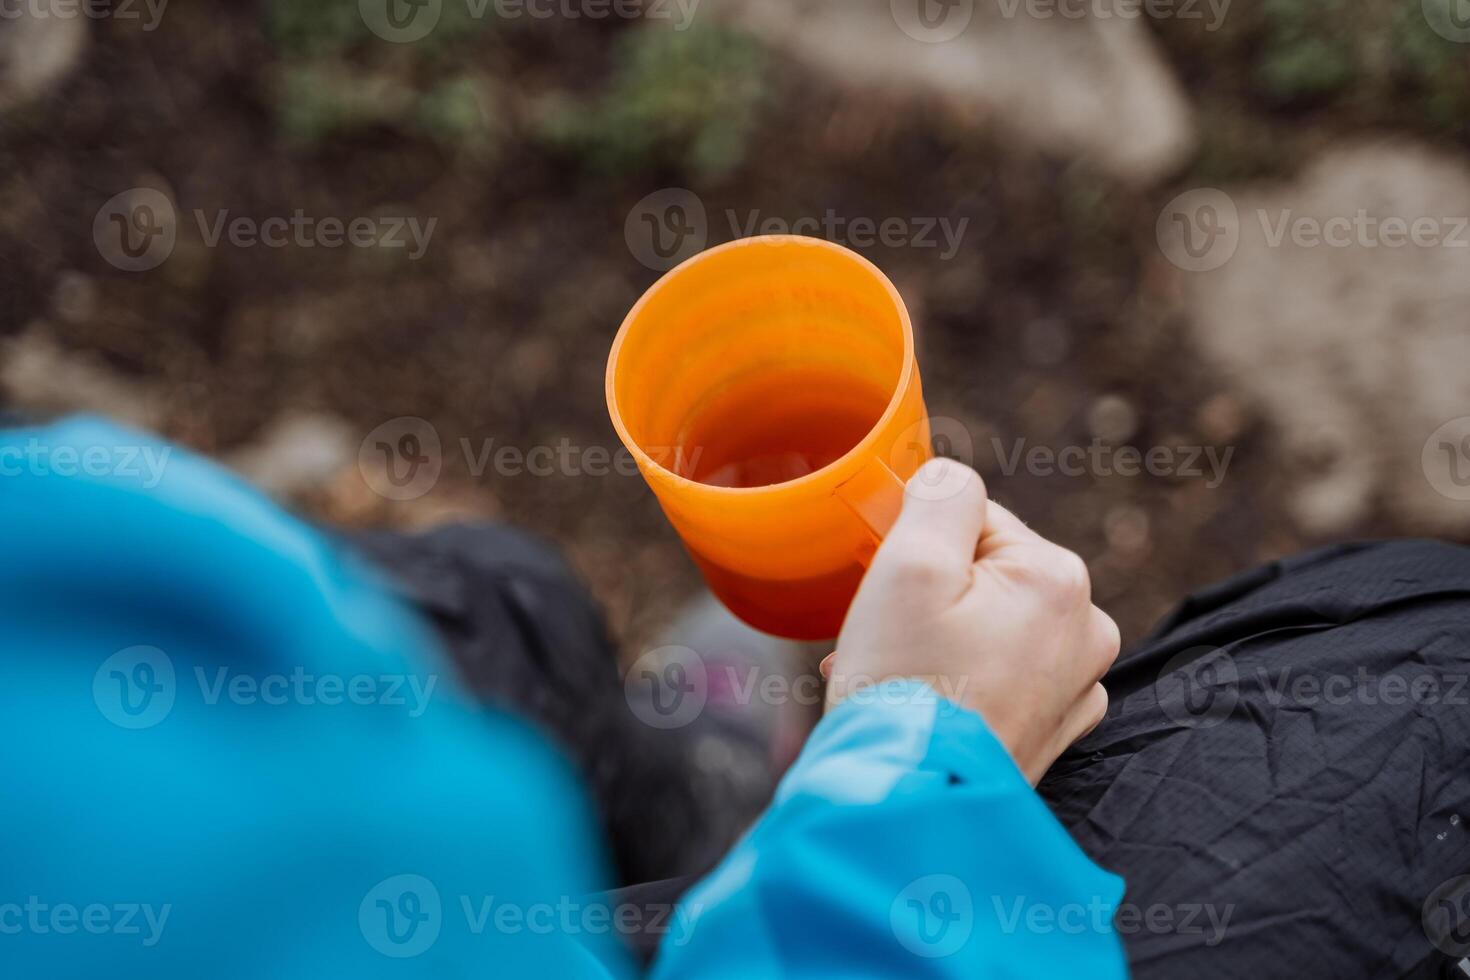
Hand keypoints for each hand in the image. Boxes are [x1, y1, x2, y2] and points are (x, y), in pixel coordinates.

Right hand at [825, 458, 1119, 784]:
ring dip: (934, 638)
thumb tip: (950, 479)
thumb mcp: (910, 564)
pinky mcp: (1051, 731)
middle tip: (883, 638)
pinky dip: (957, 679)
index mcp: (1059, 578)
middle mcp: (1086, 630)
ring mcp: (1075, 687)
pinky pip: (999, 676)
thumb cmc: (906, 685)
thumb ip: (939, 495)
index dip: (917, 547)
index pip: (973, 519)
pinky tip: (920, 704)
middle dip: (925, 596)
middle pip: (982, 572)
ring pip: (987, 624)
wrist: (910, 804)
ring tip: (891, 677)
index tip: (885, 588)